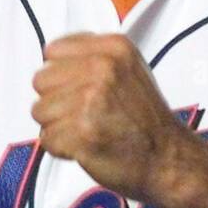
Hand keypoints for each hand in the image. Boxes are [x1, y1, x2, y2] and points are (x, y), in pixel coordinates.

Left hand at [30, 33, 198, 205]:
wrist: (168, 159)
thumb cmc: (145, 119)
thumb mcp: (128, 69)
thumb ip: (90, 57)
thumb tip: (49, 56)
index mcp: (113, 48)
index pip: (52, 51)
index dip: (59, 74)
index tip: (77, 89)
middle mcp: (103, 69)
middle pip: (40, 80)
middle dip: (55, 100)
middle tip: (85, 114)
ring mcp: (92, 101)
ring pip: (39, 110)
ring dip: (58, 126)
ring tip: (88, 130)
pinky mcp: (82, 133)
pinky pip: (46, 139)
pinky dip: (62, 148)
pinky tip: (87, 146)